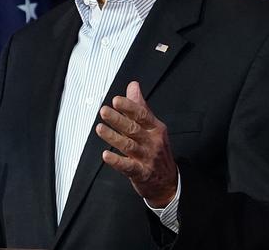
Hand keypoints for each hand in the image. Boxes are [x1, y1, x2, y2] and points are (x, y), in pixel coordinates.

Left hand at [95, 81, 177, 207]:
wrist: (169, 181)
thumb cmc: (157, 149)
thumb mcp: (153, 126)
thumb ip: (141, 106)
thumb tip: (133, 85)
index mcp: (155, 128)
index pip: (142, 115)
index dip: (129, 107)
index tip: (116, 100)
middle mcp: (152, 142)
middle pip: (134, 129)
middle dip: (118, 120)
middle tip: (104, 111)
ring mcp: (147, 158)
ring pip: (128, 146)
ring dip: (113, 137)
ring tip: (100, 129)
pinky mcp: (141, 173)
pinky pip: (128, 167)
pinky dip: (116, 161)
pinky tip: (106, 155)